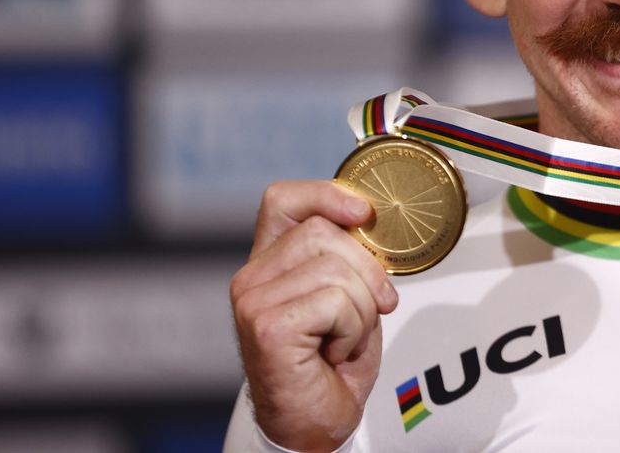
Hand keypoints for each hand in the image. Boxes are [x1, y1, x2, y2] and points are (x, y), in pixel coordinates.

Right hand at [231, 181, 398, 451]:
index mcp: (270, 263)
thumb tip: (367, 220)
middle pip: (326, 231)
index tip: (363, 215)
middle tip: (366, 313)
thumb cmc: (330, 367)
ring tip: (344, 337)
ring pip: (337, 268)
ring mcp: (253, 300)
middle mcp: (252, 277)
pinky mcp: (266, 324)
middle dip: (367, 272)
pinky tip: (334, 351)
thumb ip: (346, 256)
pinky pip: (337, 302)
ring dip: (362, 309)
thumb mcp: (346, 296)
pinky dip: (352, 329)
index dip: (327, 195)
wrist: (314, 425)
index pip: (284, 200)